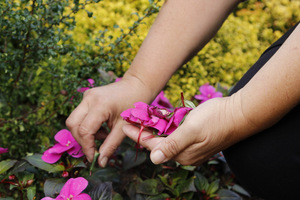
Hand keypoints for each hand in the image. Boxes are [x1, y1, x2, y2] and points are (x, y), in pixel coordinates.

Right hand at [66, 77, 152, 166]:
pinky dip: (88, 126)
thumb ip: (111, 145)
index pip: (84, 130)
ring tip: (104, 135)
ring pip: (74, 120)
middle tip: (95, 149)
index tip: (93, 158)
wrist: (137, 86)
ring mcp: (86, 96)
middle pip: (72, 124)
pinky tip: (102, 128)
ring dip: (85, 133)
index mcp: (100, 105)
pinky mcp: (87, 97)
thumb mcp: (124, 128)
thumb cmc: (134, 105)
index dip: (87, 147)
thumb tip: (100, 163)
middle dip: (81, 140)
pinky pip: (80, 115)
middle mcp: (89, 98)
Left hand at [123, 94, 252, 165]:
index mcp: (183, 154)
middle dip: (144, 132)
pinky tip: (161, 120)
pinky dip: (167, 127)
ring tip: (142, 118)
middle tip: (130, 120)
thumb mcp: (192, 130)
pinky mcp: (197, 139)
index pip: (153, 146)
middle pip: (158, 144)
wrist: (241, 114)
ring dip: (154, 129)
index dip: (138, 135)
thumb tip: (153, 159)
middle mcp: (186, 153)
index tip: (124, 125)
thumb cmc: (217, 119)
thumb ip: (172, 144)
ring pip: (167, 139)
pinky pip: (176, 135)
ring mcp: (192, 147)